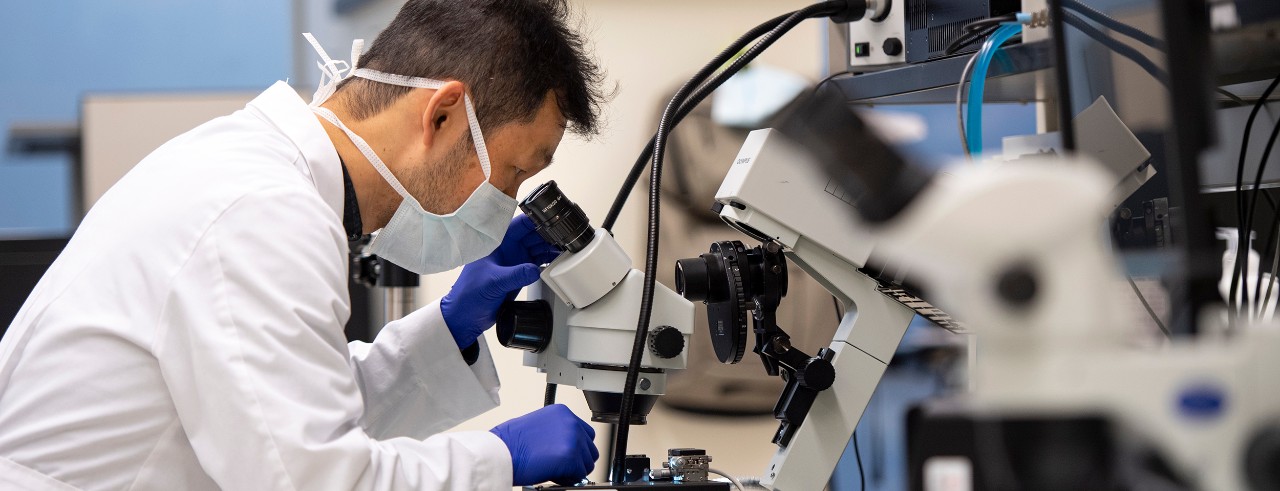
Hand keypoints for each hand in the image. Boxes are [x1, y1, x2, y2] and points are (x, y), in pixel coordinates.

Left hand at [441, 215, 559, 348]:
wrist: (466, 316)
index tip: (553, 224)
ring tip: (566, 251)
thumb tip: (534, 270)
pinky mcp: (520, 273)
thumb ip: (515, 275)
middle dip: (549, 235)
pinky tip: (557, 263)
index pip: (521, 224)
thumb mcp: (493, 282)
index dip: (537, 221)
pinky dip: (548, 262)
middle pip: (534, 235)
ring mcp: (515, 260)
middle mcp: (507, 248)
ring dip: (551, 248)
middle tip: (566, 239)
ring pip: (538, 248)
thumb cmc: (469, 294)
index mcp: (497, 242)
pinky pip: (538, 262)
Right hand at [491, 404, 597, 485]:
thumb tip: (569, 447)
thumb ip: (557, 433)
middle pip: (590, 449)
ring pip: (587, 463)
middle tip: (562, 466)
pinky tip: (552, 474)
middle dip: (578, 460)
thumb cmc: (510, 442)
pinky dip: (568, 479)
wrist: (500, 452)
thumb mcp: (538, 426)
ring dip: (574, 470)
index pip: (586, 433)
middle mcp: (570, 423)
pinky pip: (579, 475)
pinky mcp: (571, 457)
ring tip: (554, 469)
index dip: (578, 448)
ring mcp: (572, 439)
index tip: (571, 455)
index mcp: (562, 413)